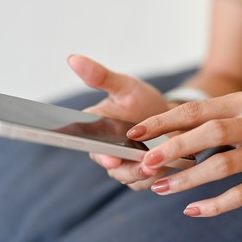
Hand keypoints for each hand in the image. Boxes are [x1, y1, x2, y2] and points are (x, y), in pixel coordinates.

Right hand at [67, 54, 170, 188]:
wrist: (169, 116)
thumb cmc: (142, 101)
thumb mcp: (124, 86)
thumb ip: (101, 77)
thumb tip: (73, 59)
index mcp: (97, 133)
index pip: (92, 147)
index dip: (100, 155)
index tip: (110, 157)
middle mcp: (107, 152)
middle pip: (113, 169)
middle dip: (129, 169)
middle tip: (146, 165)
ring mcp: (124, 166)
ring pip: (130, 179)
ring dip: (144, 174)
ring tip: (159, 165)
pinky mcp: (141, 175)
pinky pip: (145, 182)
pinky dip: (156, 177)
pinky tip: (168, 167)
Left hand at [128, 91, 241, 215]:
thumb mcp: (237, 117)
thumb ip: (204, 123)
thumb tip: (158, 139)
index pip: (196, 109)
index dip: (164, 121)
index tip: (136, 133)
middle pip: (211, 132)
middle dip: (174, 148)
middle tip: (146, 162)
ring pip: (223, 165)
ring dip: (188, 179)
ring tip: (160, 187)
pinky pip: (241, 195)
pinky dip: (214, 204)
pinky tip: (192, 209)